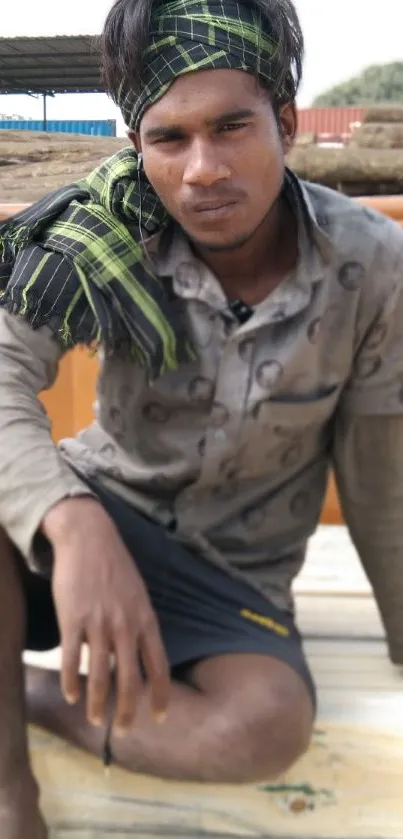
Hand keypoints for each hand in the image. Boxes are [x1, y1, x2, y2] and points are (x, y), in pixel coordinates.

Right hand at [42, 497, 169, 732]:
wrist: (88, 537)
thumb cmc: (114, 565)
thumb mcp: (138, 593)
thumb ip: (140, 623)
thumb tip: (140, 653)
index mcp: (145, 619)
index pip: (159, 666)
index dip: (160, 695)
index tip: (160, 717)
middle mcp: (126, 625)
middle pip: (131, 679)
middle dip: (128, 710)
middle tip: (124, 730)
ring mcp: (99, 622)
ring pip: (100, 675)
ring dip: (98, 703)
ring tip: (95, 720)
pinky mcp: (73, 618)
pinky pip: (73, 658)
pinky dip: (71, 681)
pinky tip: (70, 696)